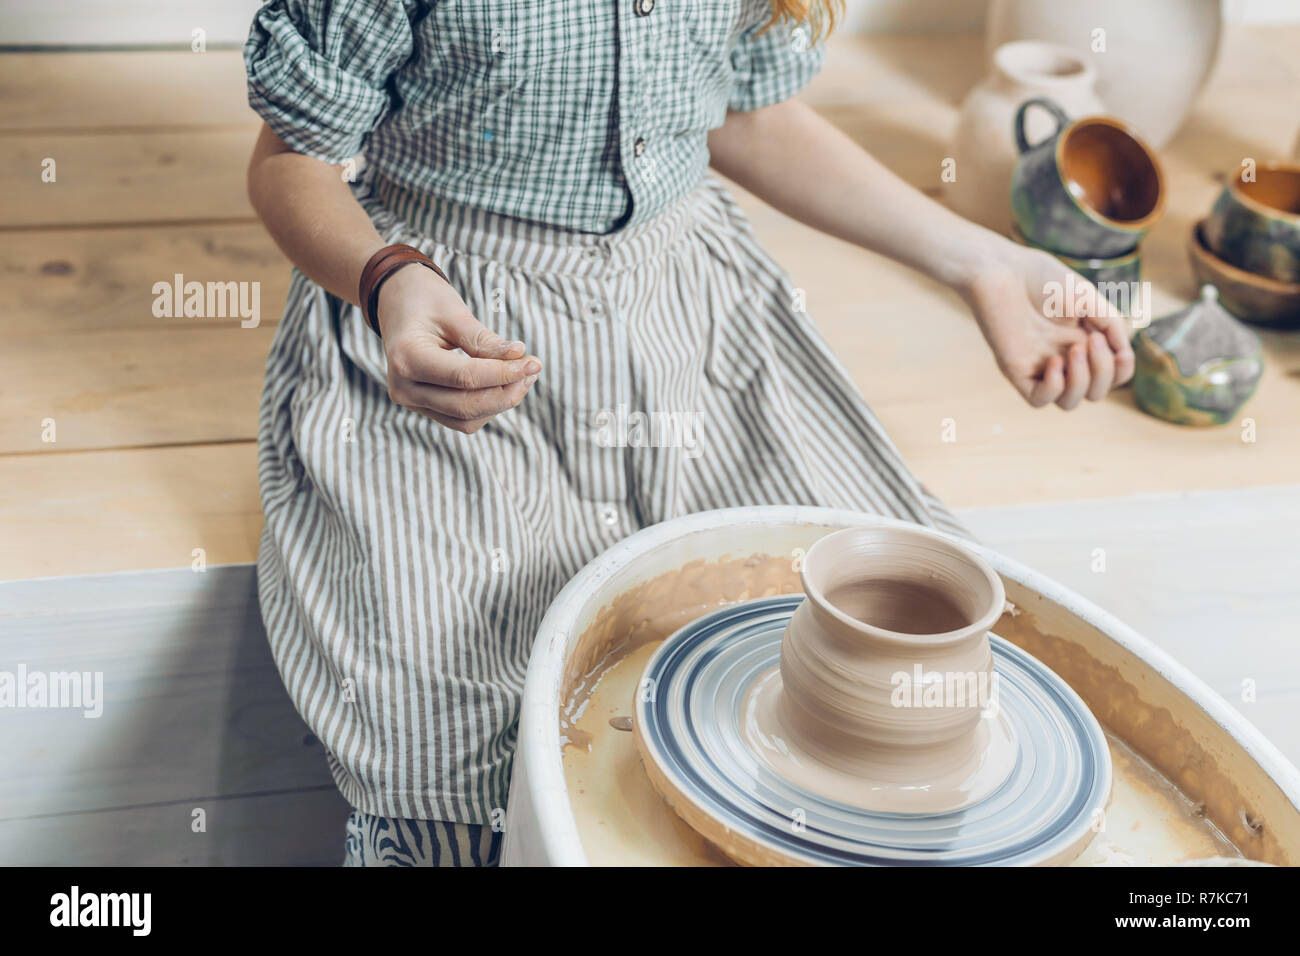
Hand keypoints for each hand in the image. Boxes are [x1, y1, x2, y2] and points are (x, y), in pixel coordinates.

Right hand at [376, 264, 540, 432]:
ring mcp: (411, 400)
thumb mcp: (454, 312)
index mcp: (407, 357)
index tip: (533, 362)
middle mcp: (403, 386)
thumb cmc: (424, 299)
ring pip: (465, 419)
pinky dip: (487, 406)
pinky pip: (460, 418)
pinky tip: (505, 384)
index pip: (464, 377)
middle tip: (533, 369)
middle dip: (505, 392)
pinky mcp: (423, 406)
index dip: (503, 374)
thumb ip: (483, 339)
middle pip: (465, 406)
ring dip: (499, 403)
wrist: (395, 301)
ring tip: (523, 375)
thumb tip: (519, 357)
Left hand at [959, 242, 1134, 409]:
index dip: (1122, 369)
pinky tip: (1053, 363)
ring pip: (1069, 403)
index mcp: (1084, 342)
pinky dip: (1052, 389)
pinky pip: (1038, 400)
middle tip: (1090, 340)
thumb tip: (1124, 353)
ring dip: (1081, 382)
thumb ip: (1112, 325)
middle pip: (1094, 392)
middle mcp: (1064, 359)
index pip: (1112, 375)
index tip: (1117, 346)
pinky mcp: (1017, 369)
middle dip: (1102, 372)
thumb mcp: (1090, 299)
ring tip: (1074, 349)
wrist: (1004, 271)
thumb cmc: (1044, 280)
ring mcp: (1040, 367)